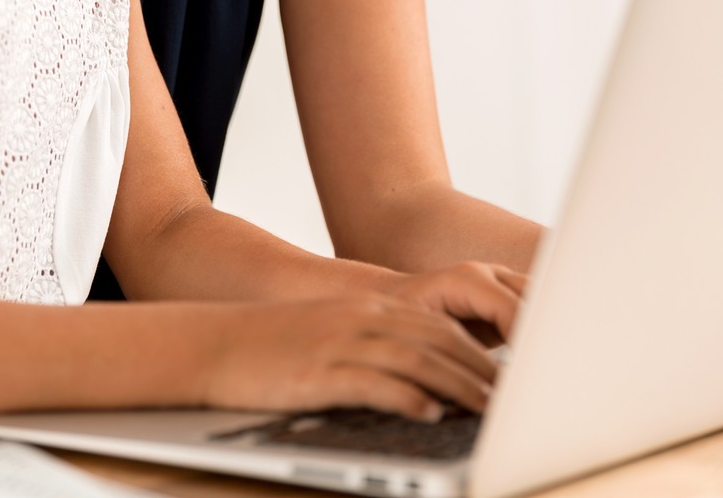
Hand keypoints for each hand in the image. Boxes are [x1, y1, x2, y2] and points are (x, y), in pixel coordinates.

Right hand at [203, 269, 519, 421]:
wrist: (213, 343)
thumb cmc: (272, 345)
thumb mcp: (330, 331)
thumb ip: (375, 343)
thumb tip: (419, 378)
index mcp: (366, 307)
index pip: (438, 326)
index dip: (478, 351)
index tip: (506, 376)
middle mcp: (360, 319)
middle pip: (436, 340)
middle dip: (479, 370)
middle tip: (510, 398)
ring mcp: (340, 344)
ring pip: (415, 361)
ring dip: (456, 386)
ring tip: (486, 409)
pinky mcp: (319, 373)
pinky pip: (373, 385)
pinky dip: (407, 399)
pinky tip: (429, 414)